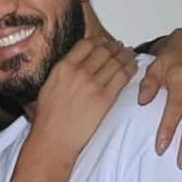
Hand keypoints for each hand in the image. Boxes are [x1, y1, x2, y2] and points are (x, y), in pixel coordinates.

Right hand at [5, 38, 136, 181]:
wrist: (54, 139)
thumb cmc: (48, 118)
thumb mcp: (48, 87)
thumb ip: (62, 73)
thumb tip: (72, 65)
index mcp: (62, 67)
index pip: (85, 44)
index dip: (98, 41)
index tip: (104, 42)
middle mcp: (78, 72)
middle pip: (103, 50)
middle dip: (114, 47)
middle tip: (120, 47)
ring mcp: (93, 84)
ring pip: (115, 62)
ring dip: (124, 55)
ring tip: (129, 54)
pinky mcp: (105, 98)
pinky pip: (122, 77)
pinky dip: (130, 69)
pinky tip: (134, 67)